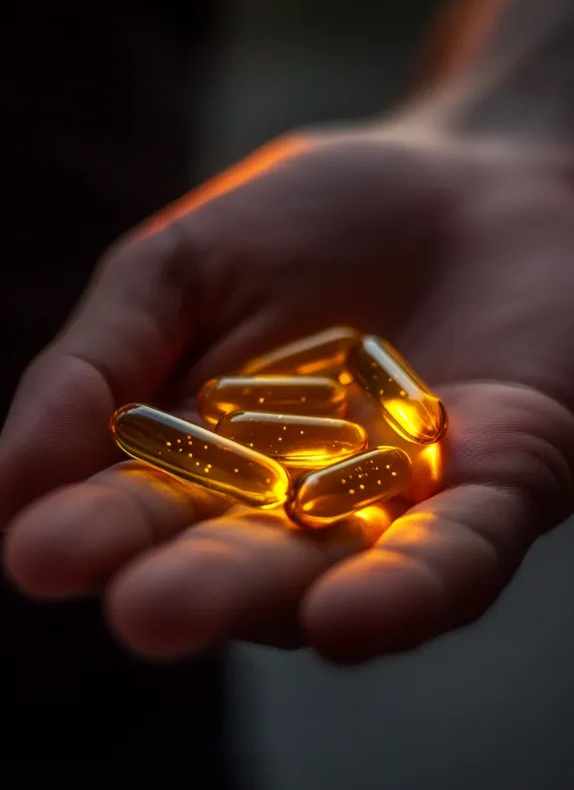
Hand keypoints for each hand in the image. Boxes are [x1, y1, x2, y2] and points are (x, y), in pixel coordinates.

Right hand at [2, 125, 572, 662]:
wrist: (476, 173)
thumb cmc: (318, 220)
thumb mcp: (182, 268)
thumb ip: (100, 365)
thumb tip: (6, 480)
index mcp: (213, 465)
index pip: (145, 509)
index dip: (94, 534)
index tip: (36, 554)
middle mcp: (302, 512)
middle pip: (239, 561)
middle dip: (188, 586)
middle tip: (135, 612)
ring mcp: (405, 511)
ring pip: (338, 575)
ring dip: (271, 599)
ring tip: (198, 615)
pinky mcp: (504, 489)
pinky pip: (460, 554)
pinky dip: (409, 587)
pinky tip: (346, 617)